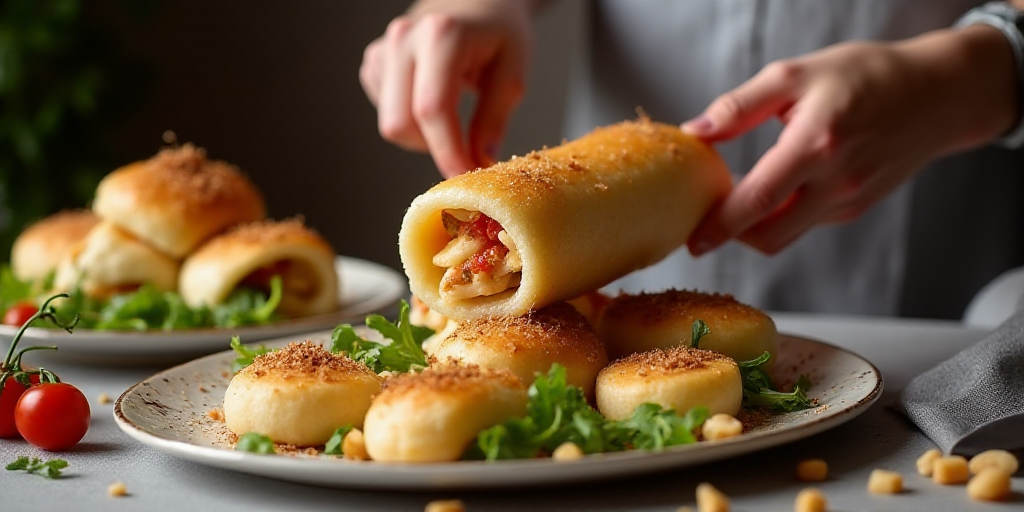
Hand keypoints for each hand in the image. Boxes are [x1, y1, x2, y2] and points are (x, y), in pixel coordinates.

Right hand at [360, 0, 535, 177]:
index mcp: (441, 35)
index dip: (448, 151)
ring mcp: (384, 49)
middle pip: (401, 122)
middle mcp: (403, 39)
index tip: (466, 175)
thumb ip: (495, 116)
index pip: (433, 109)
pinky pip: (385, 111)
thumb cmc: (499, 29)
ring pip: (391, 122)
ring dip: (422, 137)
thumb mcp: (513, 69)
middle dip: (433, 149)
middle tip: (464, 153)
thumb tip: (480, 161)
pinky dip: (410, 120)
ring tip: (452, 119)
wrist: (475, 0)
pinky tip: (432, 100)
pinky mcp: (375, 61)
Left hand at [684, 26, 1017, 255]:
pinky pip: (807, 223)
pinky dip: (781, 216)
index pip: (756, 200)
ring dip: (755, 226)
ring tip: (733, 199)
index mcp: (816, 144)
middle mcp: (836, 182)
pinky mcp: (856, 208)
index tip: (693, 238)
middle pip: (770, 236)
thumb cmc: (867, 75)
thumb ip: (740, 106)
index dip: (719, 226)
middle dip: (732, 236)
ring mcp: (849, 200)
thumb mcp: (796, 74)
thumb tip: (695, 131)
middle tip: (704, 223)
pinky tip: (771, 189)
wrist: (939, 93)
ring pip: (787, 234)